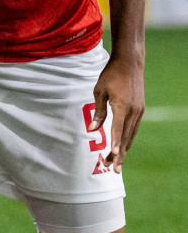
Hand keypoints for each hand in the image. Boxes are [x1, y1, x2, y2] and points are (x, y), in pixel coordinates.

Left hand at [89, 57, 144, 171]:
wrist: (130, 63)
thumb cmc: (111, 75)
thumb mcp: (99, 92)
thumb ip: (98, 112)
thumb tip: (92, 129)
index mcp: (122, 107)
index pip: (117, 130)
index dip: (115, 144)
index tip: (114, 156)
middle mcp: (133, 111)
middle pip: (125, 137)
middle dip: (119, 154)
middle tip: (112, 169)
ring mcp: (139, 111)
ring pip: (131, 134)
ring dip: (124, 149)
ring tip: (115, 162)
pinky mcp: (140, 109)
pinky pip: (133, 128)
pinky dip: (128, 139)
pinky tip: (123, 147)